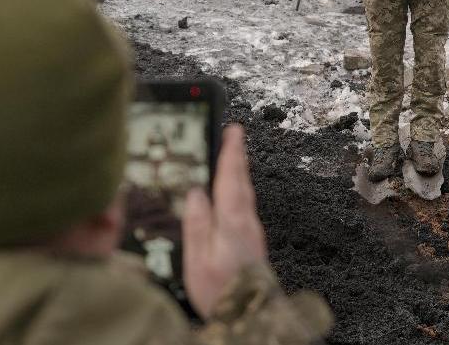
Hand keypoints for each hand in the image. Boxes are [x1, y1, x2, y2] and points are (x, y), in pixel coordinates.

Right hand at [182, 125, 268, 318]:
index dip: (231, 153)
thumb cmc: (223, 293)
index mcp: (233, 223)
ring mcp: (253, 234)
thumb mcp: (200, 260)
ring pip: (245, 194)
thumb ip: (197, 224)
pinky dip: (238, 191)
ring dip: (238, 173)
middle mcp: (247, 224)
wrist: (251, 318)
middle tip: (234, 134)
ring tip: (232, 157)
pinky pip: (245, 207)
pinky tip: (233, 194)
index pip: (231, 178)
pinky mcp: (253, 244)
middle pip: (242, 182)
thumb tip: (196, 193)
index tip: (233, 130)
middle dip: (237, 157)